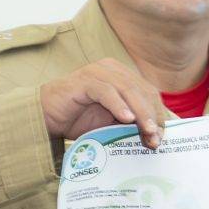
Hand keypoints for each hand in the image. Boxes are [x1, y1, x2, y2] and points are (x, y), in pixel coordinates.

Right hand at [40, 58, 169, 149]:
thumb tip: (157, 136)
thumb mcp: (111, 122)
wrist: (46, 118)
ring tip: (148, 132)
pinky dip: (118, 105)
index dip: (158, 114)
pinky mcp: (84, 80)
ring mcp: (98, 72)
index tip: (162, 137)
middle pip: (142, 91)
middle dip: (152, 116)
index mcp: (123, 76)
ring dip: (140, 113)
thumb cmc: (79, 120)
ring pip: (128, 90)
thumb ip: (132, 123)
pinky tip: (127, 119)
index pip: (149, 93)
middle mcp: (113, 70)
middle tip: (156, 139)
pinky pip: (106, 91)